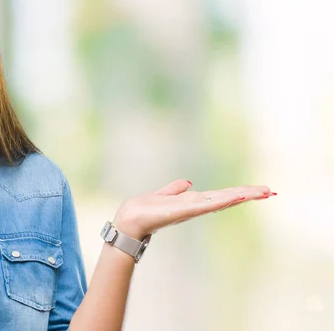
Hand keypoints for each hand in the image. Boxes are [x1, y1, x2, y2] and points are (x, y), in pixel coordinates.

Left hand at [112, 179, 275, 239]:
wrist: (130, 219)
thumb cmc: (145, 209)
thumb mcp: (163, 195)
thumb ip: (175, 189)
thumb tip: (188, 183)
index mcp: (193, 202)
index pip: (221, 195)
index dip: (240, 193)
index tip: (259, 190)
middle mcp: (196, 206)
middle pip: (227, 198)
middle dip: (248, 194)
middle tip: (271, 191)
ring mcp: (192, 209)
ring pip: (222, 200)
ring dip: (242, 195)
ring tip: (262, 191)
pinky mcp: (185, 210)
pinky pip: (207, 204)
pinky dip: (222, 199)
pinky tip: (236, 196)